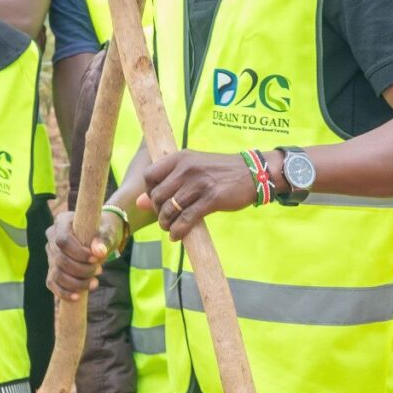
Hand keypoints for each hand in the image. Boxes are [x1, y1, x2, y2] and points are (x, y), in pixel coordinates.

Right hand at [47, 213, 109, 297]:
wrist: (101, 239)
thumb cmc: (104, 231)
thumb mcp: (108, 232)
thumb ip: (104, 240)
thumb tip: (99, 252)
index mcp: (62, 222)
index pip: (62, 240)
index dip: (78, 253)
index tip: (95, 259)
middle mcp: (52, 237)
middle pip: (59, 259)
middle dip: (80, 270)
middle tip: (99, 271)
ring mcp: (50, 255)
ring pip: (56, 274)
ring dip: (75, 283)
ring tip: (94, 283)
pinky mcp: (52, 269)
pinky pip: (52, 283)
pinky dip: (63, 292)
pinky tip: (77, 297)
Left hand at [142, 149, 257, 240]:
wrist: (253, 172)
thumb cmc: (220, 172)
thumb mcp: (193, 169)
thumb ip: (167, 182)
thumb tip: (139, 202)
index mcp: (181, 157)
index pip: (149, 175)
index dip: (149, 192)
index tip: (158, 201)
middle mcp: (187, 168)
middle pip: (158, 195)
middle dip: (158, 212)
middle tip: (165, 219)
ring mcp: (199, 183)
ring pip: (170, 209)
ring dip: (166, 224)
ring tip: (170, 229)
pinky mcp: (211, 198)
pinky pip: (186, 219)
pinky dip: (178, 231)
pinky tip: (178, 236)